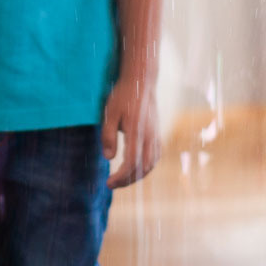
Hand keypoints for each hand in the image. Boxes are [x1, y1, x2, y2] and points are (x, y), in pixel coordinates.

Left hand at [102, 73, 160, 187]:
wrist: (141, 81)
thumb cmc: (122, 96)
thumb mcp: (109, 113)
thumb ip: (108, 136)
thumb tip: (108, 158)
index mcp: (137, 131)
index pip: (131, 162)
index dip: (120, 177)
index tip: (108, 183)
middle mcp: (150, 136)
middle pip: (143, 168)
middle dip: (128, 180)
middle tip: (112, 184)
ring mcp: (156, 135)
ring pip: (151, 164)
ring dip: (137, 176)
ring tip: (122, 179)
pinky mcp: (158, 134)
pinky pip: (155, 157)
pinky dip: (146, 168)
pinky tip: (135, 169)